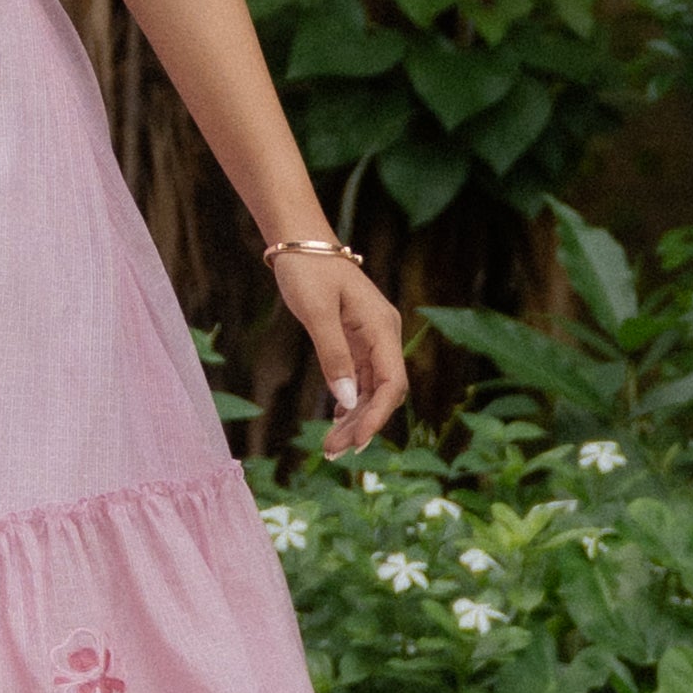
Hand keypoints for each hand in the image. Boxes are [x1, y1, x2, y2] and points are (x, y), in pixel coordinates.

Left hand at [273, 238, 408, 457]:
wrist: (299, 240)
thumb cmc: (308, 269)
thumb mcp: (316, 312)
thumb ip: (333, 355)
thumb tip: (346, 401)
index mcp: (382, 327)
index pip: (392, 383)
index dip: (378, 416)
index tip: (357, 442)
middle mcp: (383, 334)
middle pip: (382, 391)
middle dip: (361, 424)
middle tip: (332, 452)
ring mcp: (371, 337)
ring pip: (370, 388)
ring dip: (354, 417)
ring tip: (330, 445)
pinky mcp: (356, 338)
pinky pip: (360, 377)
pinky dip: (349, 400)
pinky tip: (337, 420)